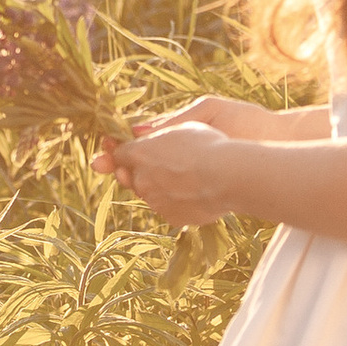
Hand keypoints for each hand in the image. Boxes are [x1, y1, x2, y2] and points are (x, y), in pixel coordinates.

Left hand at [101, 116, 238, 228]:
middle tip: (166, 164)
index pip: (119, 154)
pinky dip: (179, 202)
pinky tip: (197, 192)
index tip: (125, 150)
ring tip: (189, 177)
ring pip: (152, 194)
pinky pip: (170, 209)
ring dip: (162, 187)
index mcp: (140, 153)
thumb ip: (157, 134)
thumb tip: (141, 136)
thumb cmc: (207, 145)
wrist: (227, 176)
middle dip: (141, 172)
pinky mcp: (172, 218)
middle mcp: (141, 180)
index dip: (121, 152)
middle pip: (132, 177)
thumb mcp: (182, 127)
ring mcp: (156, 202)